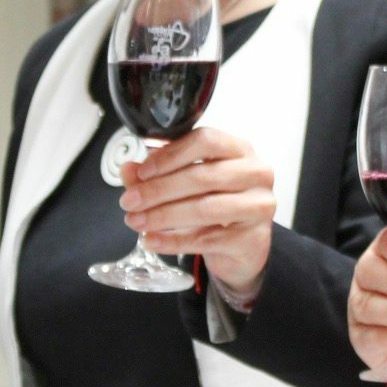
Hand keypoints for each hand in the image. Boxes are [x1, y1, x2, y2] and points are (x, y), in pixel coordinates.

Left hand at [120, 128, 276, 298]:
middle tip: (129, 201)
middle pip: (202, 176)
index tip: (142, 171)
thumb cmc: (218, 204)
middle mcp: (255, 173)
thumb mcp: (188, 184)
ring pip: (204, 208)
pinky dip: (173, 241)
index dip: (170, 155)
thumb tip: (128, 170)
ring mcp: (258, 206)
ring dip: (163, 216)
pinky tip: (151, 240)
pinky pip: (206, 239)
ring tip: (136, 221)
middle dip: (158, 190)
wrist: (245, 245)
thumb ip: (158, 174)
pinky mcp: (252, 238)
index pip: (205, 140)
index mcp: (239, 149)